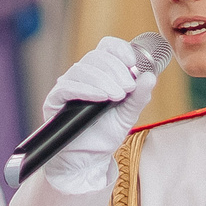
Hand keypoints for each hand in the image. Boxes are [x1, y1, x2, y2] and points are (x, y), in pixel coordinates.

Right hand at [36, 37, 160, 194]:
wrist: (89, 158)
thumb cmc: (106, 133)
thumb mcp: (128, 114)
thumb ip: (139, 96)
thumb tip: (150, 76)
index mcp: (101, 72)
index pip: (107, 47)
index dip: (120, 49)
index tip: (133, 63)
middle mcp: (83, 75)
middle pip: (96, 56)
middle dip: (116, 70)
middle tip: (128, 88)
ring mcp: (67, 86)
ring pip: (83, 69)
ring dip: (103, 80)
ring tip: (117, 96)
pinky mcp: (55, 100)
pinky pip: (67, 87)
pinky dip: (86, 89)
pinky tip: (100, 97)